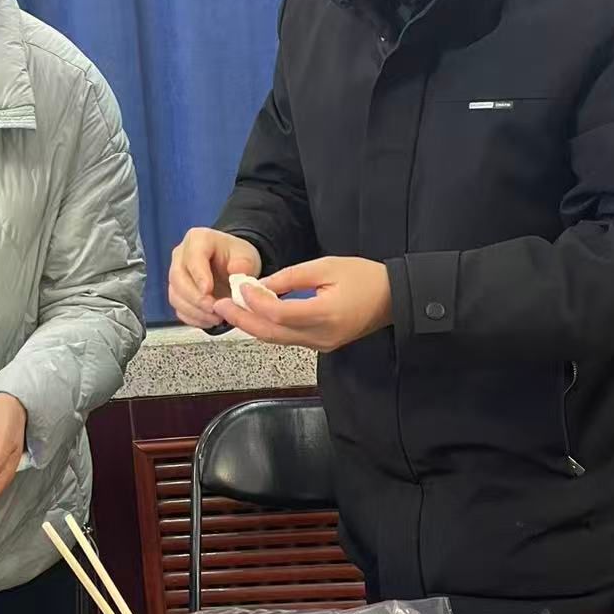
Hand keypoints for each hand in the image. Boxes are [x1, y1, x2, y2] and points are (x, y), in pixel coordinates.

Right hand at [168, 228, 262, 328]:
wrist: (232, 267)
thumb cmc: (236, 257)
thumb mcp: (246, 255)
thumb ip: (243, 263)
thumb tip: (237, 273)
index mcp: (197, 240)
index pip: (192, 257)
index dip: (199, 275)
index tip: (208, 290)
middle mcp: (181, 256)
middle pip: (177, 278)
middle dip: (195, 297)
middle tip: (213, 308)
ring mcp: (177, 276)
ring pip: (175, 296)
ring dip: (195, 311)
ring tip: (216, 317)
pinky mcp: (178, 294)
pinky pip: (179, 309)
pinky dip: (193, 318)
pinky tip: (209, 321)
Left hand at [211, 256, 392, 352]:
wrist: (394, 299)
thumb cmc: (364, 277)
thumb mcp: (327, 266)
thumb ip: (292, 277)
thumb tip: (260, 286)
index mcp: (324, 315)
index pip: (278, 314)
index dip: (255, 301)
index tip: (240, 287)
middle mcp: (320, 336)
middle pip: (271, 334)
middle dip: (242, 320)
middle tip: (218, 306)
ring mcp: (321, 345)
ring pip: (277, 340)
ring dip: (252, 325)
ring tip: (230, 309)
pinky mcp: (322, 346)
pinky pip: (288, 339)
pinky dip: (269, 328)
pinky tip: (255, 314)